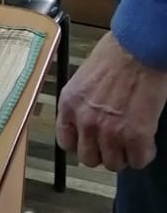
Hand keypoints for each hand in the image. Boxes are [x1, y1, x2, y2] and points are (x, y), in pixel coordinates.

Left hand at [56, 30, 166, 170]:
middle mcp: (85, 121)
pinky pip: (138, 160)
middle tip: (115, 142)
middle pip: (89, 159)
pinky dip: (144, 154)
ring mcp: (110, 130)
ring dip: (124, 155)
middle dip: (103, 152)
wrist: (139, 48)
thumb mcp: (83, 79)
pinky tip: (146, 141)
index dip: (81, 144)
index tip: (92, 142)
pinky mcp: (136, 135)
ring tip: (132, 141)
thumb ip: (82, 103)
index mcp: (69, 105)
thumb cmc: (114, 55)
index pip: (66, 143)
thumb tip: (87, 121)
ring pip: (114, 164)